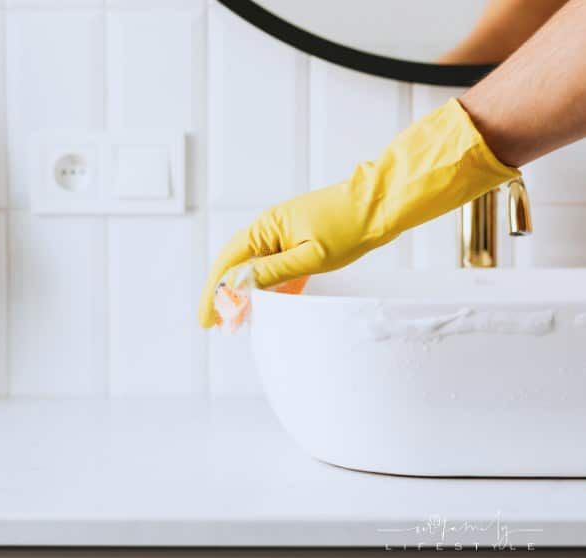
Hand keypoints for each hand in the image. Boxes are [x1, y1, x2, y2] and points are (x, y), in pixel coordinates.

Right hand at [198, 98, 518, 327]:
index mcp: (266, 228)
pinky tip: (265, 306)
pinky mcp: (297, 242)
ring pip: (253, 269)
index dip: (214, 292)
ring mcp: (282, 235)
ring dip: (243, 295)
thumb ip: (273, 271)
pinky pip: (273, 268)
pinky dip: (266, 288)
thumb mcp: (310, 255)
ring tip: (236, 322)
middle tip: (215, 324)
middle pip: (234, 266)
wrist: (379, 204)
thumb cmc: (348, 226)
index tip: (206, 318)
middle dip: (222, 296)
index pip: (228, 263)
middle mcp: (268, 229)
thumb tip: (239, 283)